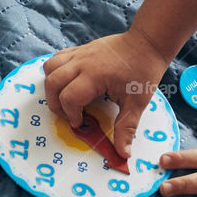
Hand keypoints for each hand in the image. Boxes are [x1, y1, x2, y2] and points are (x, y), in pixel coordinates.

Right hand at [43, 27, 168, 158]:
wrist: (147, 43)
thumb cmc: (143, 71)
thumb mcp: (137, 103)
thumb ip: (126, 128)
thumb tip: (123, 154)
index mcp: (94, 75)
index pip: (69, 97)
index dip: (71, 115)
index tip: (81, 123)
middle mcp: (81, 63)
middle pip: (52, 83)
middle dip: (56, 104)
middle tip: (70, 114)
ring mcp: (79, 54)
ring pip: (49, 68)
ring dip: (52, 86)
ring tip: (66, 97)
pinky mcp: (80, 50)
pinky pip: (57, 59)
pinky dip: (56, 72)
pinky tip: (70, 82)